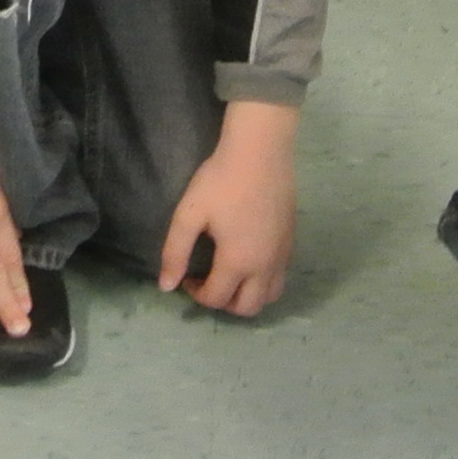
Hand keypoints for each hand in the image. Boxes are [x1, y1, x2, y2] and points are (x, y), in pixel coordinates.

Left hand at [157, 101, 297, 315]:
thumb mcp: (190, 213)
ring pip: (270, 297)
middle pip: (248, 308)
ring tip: (231, 278)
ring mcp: (282, 255)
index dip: (196, 294)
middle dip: (224, 304)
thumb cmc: (221, 180)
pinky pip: (280, 278)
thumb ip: (175, 252)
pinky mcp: (291, 242)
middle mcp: (264, 266)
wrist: (261, 151)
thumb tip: (166, 286)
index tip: (186, 277)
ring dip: (248, 298)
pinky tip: (250, 260)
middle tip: (209, 282)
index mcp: (238, 262)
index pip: (216, 298)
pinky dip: (264, 283)